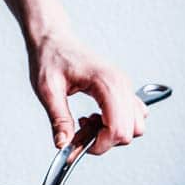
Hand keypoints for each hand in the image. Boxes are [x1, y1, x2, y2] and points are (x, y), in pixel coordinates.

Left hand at [27, 30, 147, 153]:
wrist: (53, 39)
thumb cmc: (50, 57)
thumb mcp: (48, 90)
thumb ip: (58, 119)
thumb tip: (63, 145)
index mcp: (106, 82)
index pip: (119, 128)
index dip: (100, 144)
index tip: (79, 145)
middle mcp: (121, 83)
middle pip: (131, 131)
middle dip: (106, 141)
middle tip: (80, 132)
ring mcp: (123, 85)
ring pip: (135, 125)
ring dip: (113, 133)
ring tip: (87, 123)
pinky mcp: (121, 88)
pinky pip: (132, 115)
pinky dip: (117, 124)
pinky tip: (96, 118)